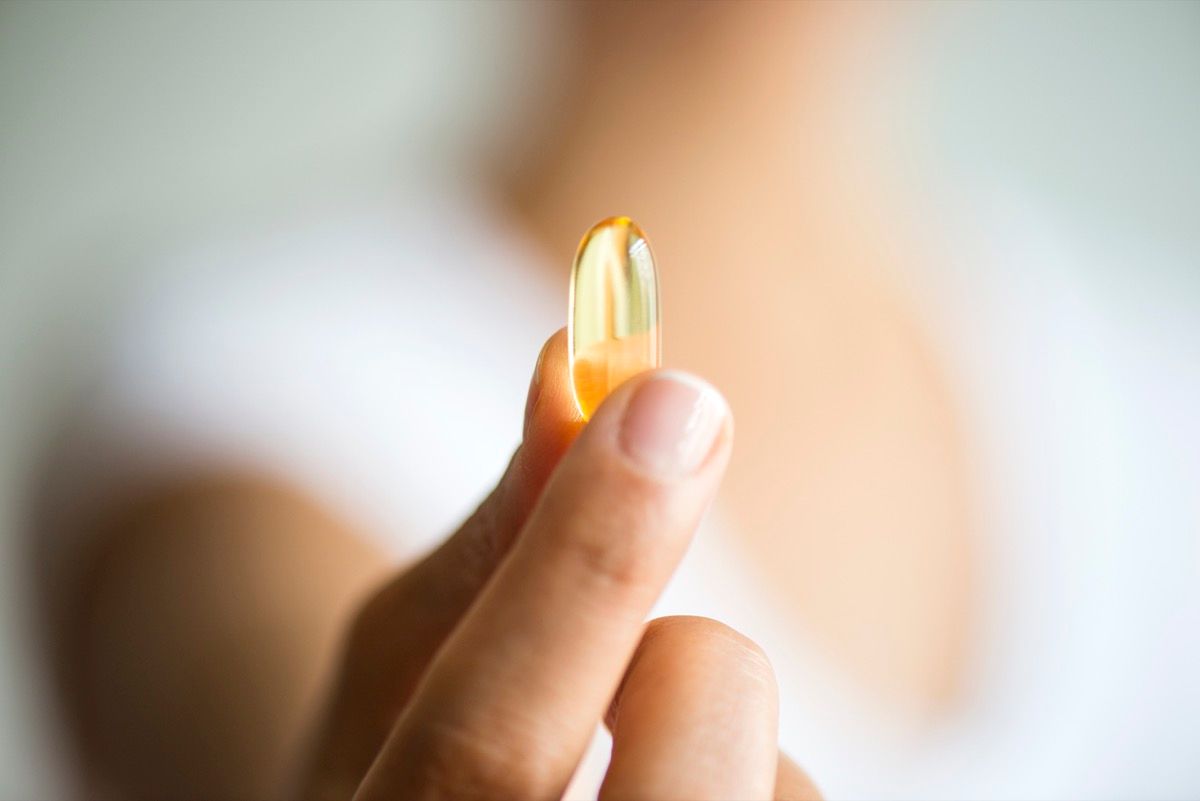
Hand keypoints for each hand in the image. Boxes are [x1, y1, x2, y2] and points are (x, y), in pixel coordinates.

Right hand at [299, 330, 819, 799]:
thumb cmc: (412, 764)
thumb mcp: (402, 668)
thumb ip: (492, 539)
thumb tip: (572, 369)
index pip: (484, 748)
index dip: (583, 565)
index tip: (669, 401)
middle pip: (684, 796)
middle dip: (691, 660)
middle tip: (656, 645)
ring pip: (780, 800)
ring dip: (727, 741)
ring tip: (636, 773)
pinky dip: (761, 782)